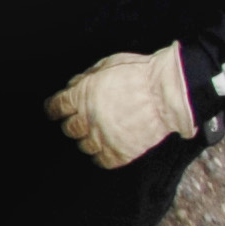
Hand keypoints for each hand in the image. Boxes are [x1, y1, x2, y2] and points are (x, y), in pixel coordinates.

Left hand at [46, 46, 196, 168]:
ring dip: (89, 140)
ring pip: (84, 146)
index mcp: (81, 96)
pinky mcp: (121, 152)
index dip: (55, 109)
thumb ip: (87, 76)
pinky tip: (108, 149)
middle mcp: (88, 118)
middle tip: (83, 120)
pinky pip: (103, 161)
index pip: (56, 107)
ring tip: (99, 133)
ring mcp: (104, 137)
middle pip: (69, 128)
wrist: (169, 92)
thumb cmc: (142, 74)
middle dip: (73, 124)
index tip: (56, 111)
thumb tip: (74, 84)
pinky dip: (103, 156)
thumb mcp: (109, 63)